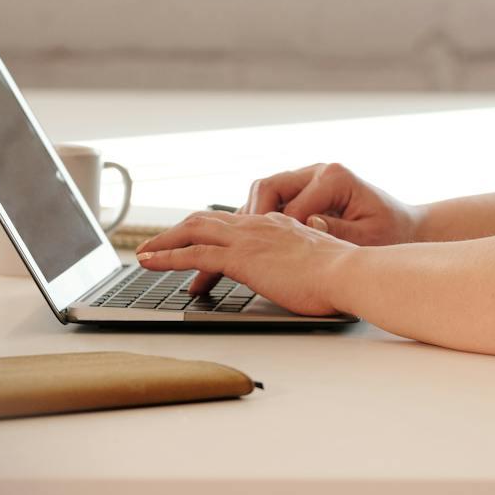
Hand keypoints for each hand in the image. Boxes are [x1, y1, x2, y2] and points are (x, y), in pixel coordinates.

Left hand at [135, 211, 352, 316]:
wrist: (350, 273)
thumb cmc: (343, 274)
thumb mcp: (317, 262)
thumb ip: (302, 262)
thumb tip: (301, 273)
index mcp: (278, 224)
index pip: (234, 223)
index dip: (209, 231)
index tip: (195, 241)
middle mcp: (259, 225)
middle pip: (207, 220)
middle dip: (178, 232)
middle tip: (158, 245)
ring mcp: (248, 240)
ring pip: (194, 231)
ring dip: (164, 242)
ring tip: (144, 254)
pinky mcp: (241, 258)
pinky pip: (194, 254)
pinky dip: (168, 257)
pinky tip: (152, 263)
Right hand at [243, 162, 421, 246]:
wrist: (405, 226)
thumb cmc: (390, 232)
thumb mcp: (368, 237)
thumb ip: (337, 230)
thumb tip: (309, 224)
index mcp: (333, 178)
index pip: (290, 205)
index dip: (275, 233)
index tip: (266, 257)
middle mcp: (318, 172)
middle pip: (267, 187)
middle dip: (253, 218)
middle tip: (242, 248)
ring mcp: (309, 178)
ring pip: (265, 192)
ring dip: (253, 217)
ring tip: (245, 246)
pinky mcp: (305, 190)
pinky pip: (273, 200)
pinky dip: (262, 218)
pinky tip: (257, 242)